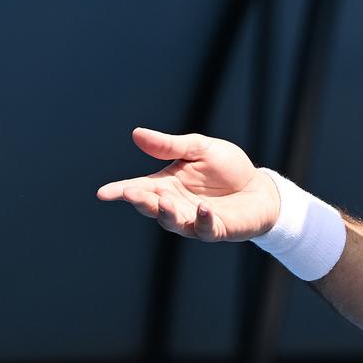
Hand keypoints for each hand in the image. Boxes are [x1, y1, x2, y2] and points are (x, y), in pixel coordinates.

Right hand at [97, 128, 279, 241]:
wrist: (259, 187)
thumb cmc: (228, 168)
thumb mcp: (200, 148)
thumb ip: (170, 145)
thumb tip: (137, 133)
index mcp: (167, 184)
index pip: (140, 188)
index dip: (121, 191)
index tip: (103, 193)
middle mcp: (176, 205)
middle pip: (152, 206)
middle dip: (142, 201)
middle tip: (133, 193)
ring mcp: (194, 219)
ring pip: (173, 222)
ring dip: (167, 213)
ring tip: (165, 201)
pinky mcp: (216, 229)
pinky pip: (204, 229)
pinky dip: (202, 220)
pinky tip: (203, 209)